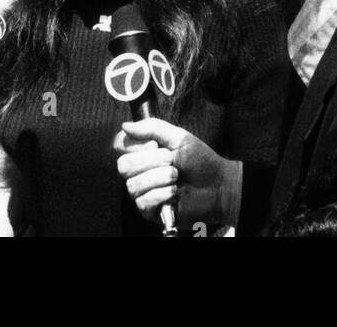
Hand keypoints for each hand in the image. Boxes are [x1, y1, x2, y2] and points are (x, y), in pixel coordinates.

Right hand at [114, 118, 238, 226]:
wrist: (217, 185)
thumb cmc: (199, 160)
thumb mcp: (178, 137)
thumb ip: (152, 128)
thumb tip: (125, 126)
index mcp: (143, 151)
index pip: (119, 144)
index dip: (134, 144)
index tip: (155, 144)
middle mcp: (139, 171)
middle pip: (123, 165)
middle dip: (151, 161)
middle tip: (171, 161)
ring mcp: (143, 191)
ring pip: (134, 184)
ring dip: (160, 177)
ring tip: (176, 177)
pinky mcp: (150, 210)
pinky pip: (144, 201)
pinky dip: (162, 194)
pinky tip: (174, 192)